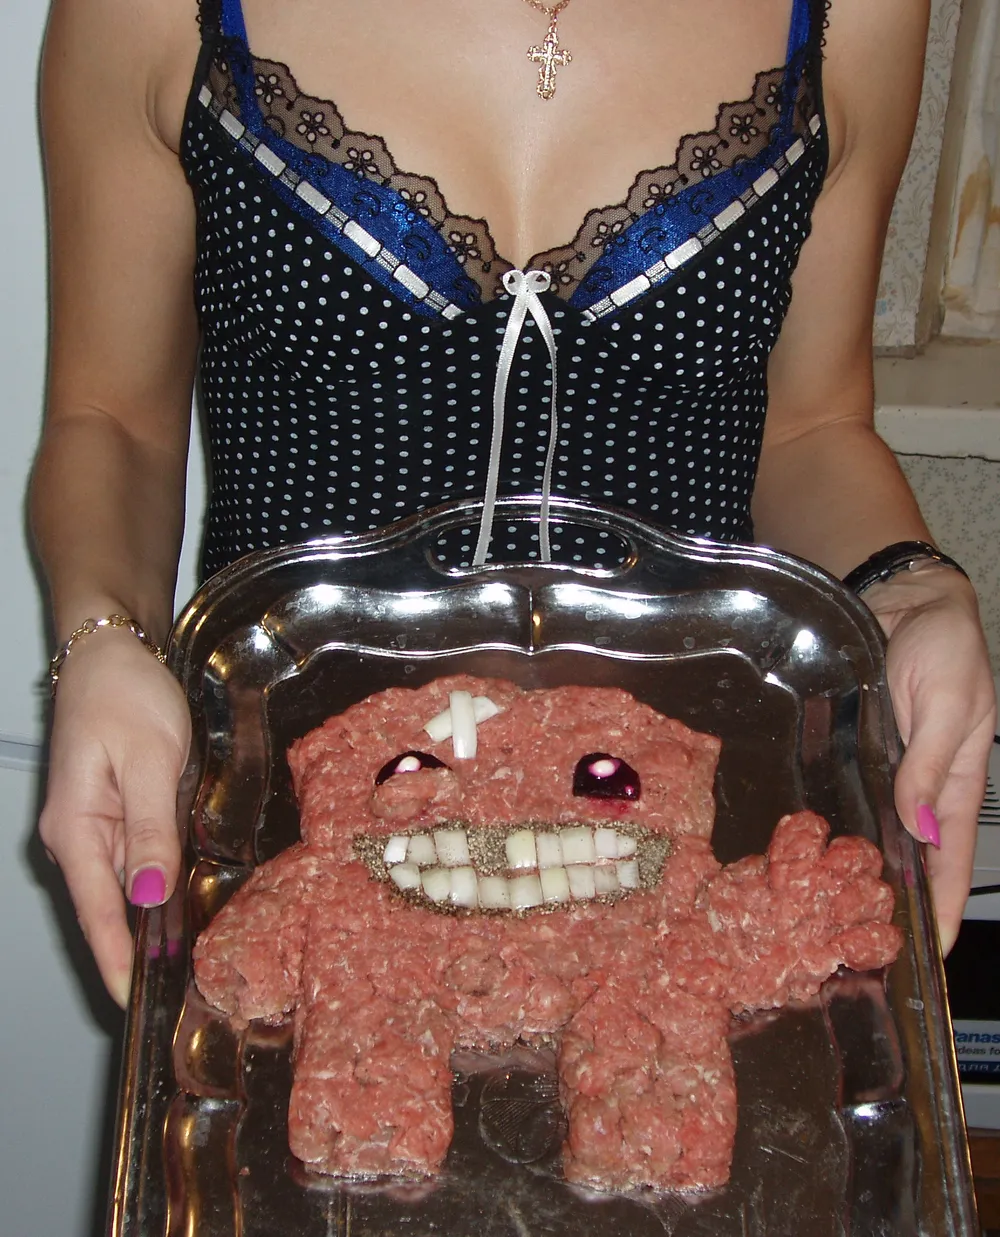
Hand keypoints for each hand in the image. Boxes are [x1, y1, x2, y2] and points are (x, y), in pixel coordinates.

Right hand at [39, 629, 190, 1006]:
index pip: (98, 911)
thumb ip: (150, 829)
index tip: (134, 1002)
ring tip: (188, 958)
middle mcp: (79, 833)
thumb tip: (149, 893)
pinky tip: (182, 898)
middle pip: (111, 904)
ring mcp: (96, 821)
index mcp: (76, 828)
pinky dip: (157, 878)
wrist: (111, 649)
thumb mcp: (148, 760)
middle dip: (140, 947)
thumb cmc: (122, 694)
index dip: (117, 958)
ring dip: (152, 916)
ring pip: (127, 881)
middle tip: (180, 989)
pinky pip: (136, 854)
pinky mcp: (117, 807)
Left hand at [863, 565, 995, 954]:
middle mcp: (916, 784)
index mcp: (955, 782)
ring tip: (829, 917)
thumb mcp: (950, 703)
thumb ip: (930, 763)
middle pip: (909, 858)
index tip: (928, 957)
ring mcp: (881, 769)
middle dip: (894, 903)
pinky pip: (841, 795)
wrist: (897, 596)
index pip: (951, 860)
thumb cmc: (942, 644)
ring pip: (871, 832)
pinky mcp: (847, 749)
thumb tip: (920, 830)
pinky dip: (830, 826)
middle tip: (866, 951)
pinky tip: (805, 852)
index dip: (942, 907)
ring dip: (856, 870)